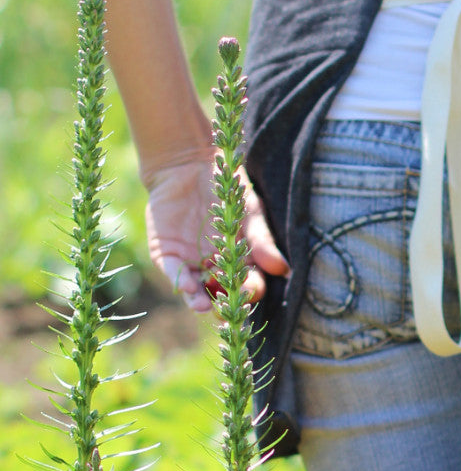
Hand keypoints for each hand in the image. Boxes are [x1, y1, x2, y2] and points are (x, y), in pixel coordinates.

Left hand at [144, 153, 289, 313]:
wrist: (188, 162)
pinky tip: (188, 286)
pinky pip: (173, 271)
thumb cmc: (226, 187)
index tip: (254, 290)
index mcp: (237, 259)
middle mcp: (213, 266)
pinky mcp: (166, 253)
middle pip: (221, 291)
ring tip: (204, 306)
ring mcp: (189, 261)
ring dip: (199, 301)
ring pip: (194, 289)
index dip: (251, 288)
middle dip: (225, 302)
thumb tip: (284, 269)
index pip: (246, 281)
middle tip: (230, 309)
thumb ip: (263, 242)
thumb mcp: (250, 213)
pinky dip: (180, 280)